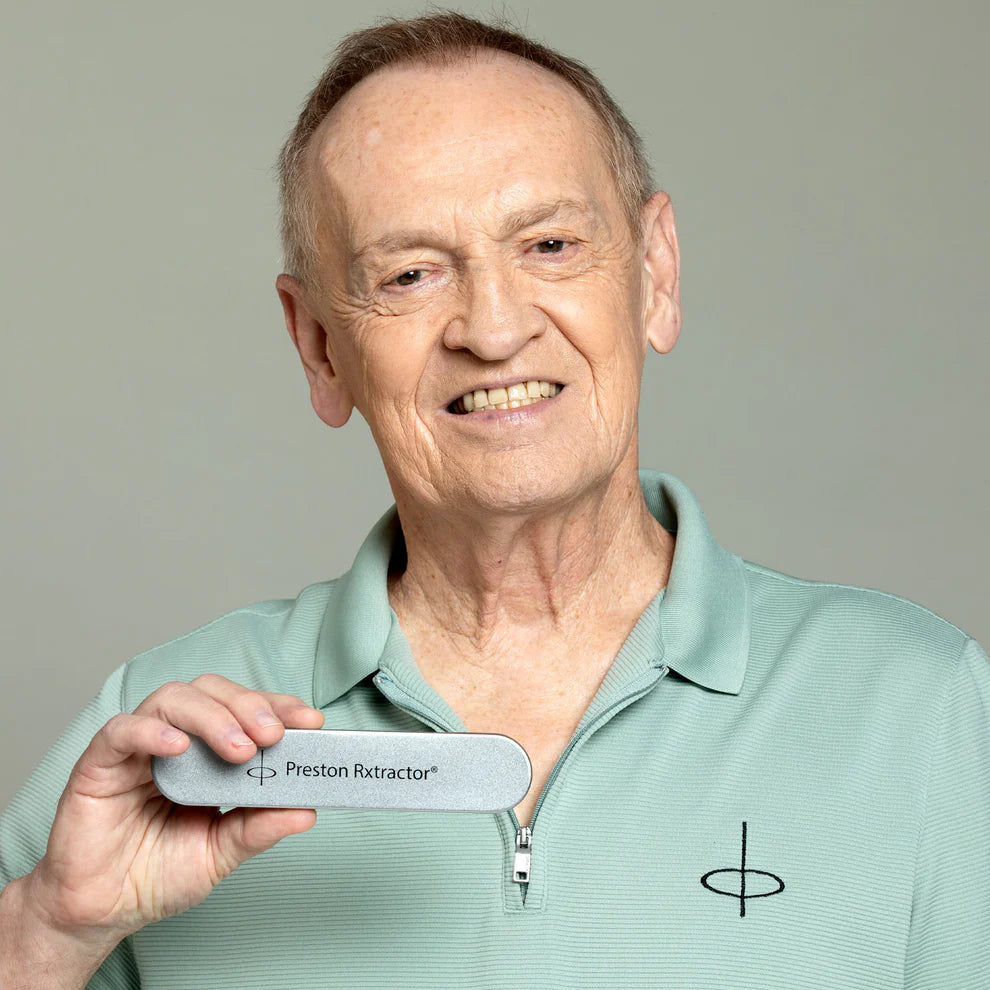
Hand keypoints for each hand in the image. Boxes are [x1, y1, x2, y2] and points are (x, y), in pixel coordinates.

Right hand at [26, 674, 323, 947]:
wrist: (101, 912)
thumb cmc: (157, 874)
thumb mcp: (220, 852)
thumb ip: (258, 828)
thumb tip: (307, 811)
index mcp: (207, 753)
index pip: (245, 710)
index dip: (277, 707)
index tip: (310, 721)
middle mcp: (174, 739)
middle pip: (212, 692)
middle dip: (249, 706)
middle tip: (273, 736)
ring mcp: (136, 749)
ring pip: (174, 699)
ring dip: (212, 717)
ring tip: (239, 749)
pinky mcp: (98, 765)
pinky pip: (121, 731)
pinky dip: (151, 731)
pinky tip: (178, 748)